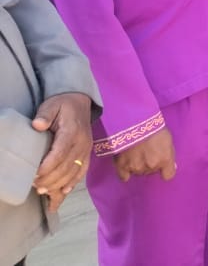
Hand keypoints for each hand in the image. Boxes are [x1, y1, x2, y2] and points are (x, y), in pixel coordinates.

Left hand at [32, 92, 92, 209]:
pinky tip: (64, 190)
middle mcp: (82, 142)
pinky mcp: (88, 153)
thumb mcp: (51, 105)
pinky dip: (74, 182)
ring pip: (75, 171)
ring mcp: (86, 148)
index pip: (60, 153)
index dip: (48, 166)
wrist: (81, 102)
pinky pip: (83, 170)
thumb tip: (37, 125)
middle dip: (51, 179)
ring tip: (44, 190)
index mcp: (72, 131)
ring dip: (59, 183)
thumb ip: (45, 114)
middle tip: (36, 186)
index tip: (35, 175)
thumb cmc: (63, 105)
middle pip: (67, 166)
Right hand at [114, 127, 175, 182]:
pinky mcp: (122, 167)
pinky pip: (124, 176)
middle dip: (150, 163)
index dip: (165, 168)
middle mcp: (151, 166)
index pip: (168, 175)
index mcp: (165, 159)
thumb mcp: (167, 138)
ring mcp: (136, 168)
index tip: (162, 163)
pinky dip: (125, 171)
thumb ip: (168, 153)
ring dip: (138, 165)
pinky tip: (126, 163)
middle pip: (152, 171)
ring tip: (135, 152)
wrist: (132, 121)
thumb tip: (169, 165)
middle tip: (146, 151)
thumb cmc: (153, 125)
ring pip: (139, 172)